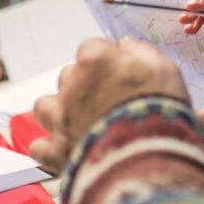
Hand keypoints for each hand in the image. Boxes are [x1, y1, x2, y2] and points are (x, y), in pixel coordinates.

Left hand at [29, 37, 189, 173]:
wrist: (149, 158)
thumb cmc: (159, 110)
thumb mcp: (163, 69)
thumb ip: (141, 52)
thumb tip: (126, 45)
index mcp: (96, 60)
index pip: (91, 47)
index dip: (107, 59)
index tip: (119, 70)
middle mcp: (73, 85)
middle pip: (69, 75)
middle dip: (84, 84)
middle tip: (108, 99)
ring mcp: (62, 118)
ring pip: (45, 106)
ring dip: (59, 110)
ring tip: (79, 120)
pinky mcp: (58, 151)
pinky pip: (40, 147)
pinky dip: (49, 147)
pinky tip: (64, 147)